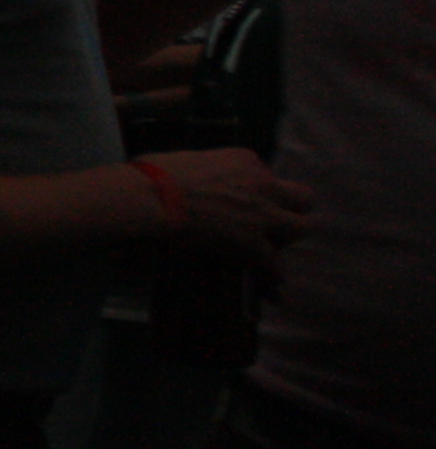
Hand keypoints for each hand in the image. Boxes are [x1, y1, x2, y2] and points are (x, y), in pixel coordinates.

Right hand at [140, 146, 312, 271]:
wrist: (149, 197)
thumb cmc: (152, 174)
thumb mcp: (190, 160)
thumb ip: (205, 171)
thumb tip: (190, 184)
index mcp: (245, 160)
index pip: (268, 177)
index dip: (260, 193)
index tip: (247, 203)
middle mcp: (262, 183)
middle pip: (301, 198)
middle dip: (292, 211)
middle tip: (274, 225)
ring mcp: (261, 213)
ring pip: (301, 228)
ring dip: (288, 240)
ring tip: (277, 253)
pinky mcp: (252, 242)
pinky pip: (274, 263)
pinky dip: (273, 276)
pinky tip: (272, 288)